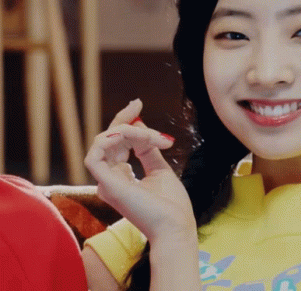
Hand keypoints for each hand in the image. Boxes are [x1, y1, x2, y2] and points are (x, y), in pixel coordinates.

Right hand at [84, 99, 196, 242]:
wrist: (175, 226)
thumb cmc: (171, 205)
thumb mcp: (160, 170)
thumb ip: (147, 150)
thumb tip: (141, 127)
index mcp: (120, 177)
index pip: (115, 143)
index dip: (124, 121)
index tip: (138, 103)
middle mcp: (109, 179)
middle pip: (108, 138)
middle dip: (124, 119)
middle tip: (138, 104)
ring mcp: (106, 182)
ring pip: (104, 141)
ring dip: (129, 130)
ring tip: (152, 137)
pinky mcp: (105, 185)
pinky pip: (94, 154)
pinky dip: (112, 139)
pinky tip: (132, 135)